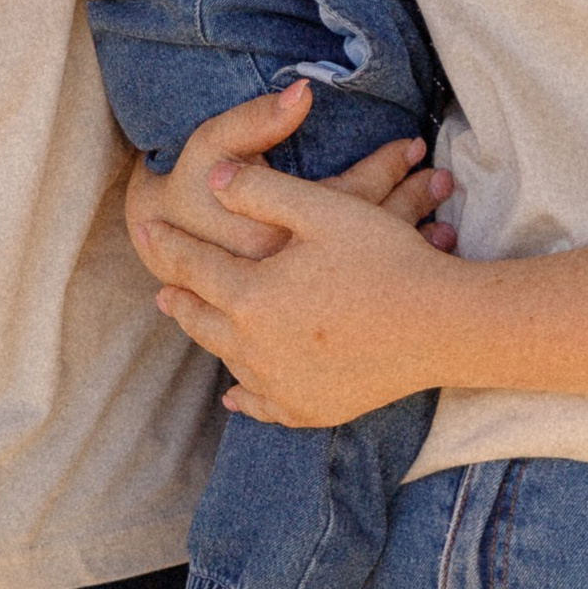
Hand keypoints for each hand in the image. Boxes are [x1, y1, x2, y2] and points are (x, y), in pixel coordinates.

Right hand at [123, 83, 452, 279]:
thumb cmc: (191, 191)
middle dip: (409, 202)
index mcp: (271, 236)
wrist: (165, 249)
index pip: (346, 197)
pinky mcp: (304, 316)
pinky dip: (397, 271)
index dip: (384, 167)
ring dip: (410, 235)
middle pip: (364, 236)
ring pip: (368, 271)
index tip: (415, 145)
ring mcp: (299, 305)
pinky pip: (360, 296)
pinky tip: (422, 253)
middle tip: (445, 179)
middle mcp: (290, 279)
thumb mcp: (213, 147)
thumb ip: (255, 121)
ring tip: (444, 214)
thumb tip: (303, 93)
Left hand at [154, 158, 459, 427]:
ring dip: (210, 340)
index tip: (146, 231)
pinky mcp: (312, 409)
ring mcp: (283, 385)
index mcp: (251, 296)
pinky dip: (245, 398)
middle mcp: (256, 347)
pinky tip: (236, 395)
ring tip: (198, 325)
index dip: (168, 246)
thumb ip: (259, 191)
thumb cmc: (382, 259)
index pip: (194, 267)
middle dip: (180, 300)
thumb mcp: (319, 208)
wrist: (440, 326)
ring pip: (229, 361)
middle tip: (161, 290)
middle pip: (202, 321)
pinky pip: (264, 406)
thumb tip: (214, 179)